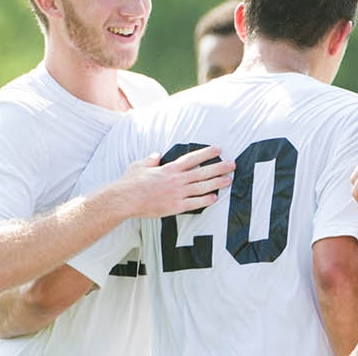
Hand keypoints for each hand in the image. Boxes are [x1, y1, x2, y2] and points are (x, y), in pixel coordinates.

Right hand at [107, 146, 233, 218]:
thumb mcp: (139, 165)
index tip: (218, 150)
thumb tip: (157, 154)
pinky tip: (215, 197)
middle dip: (219, 168)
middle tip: (232, 165)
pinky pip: (194, 203)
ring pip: (202, 187)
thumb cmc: (130, 182)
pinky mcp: (175, 207)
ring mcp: (177, 193)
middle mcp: (176, 180)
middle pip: (202, 172)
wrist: (125, 199)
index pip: (192, 159)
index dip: (206, 153)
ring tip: (229, 180)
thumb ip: (151, 159)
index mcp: (169, 169)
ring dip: (217, 183)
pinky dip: (206, 200)